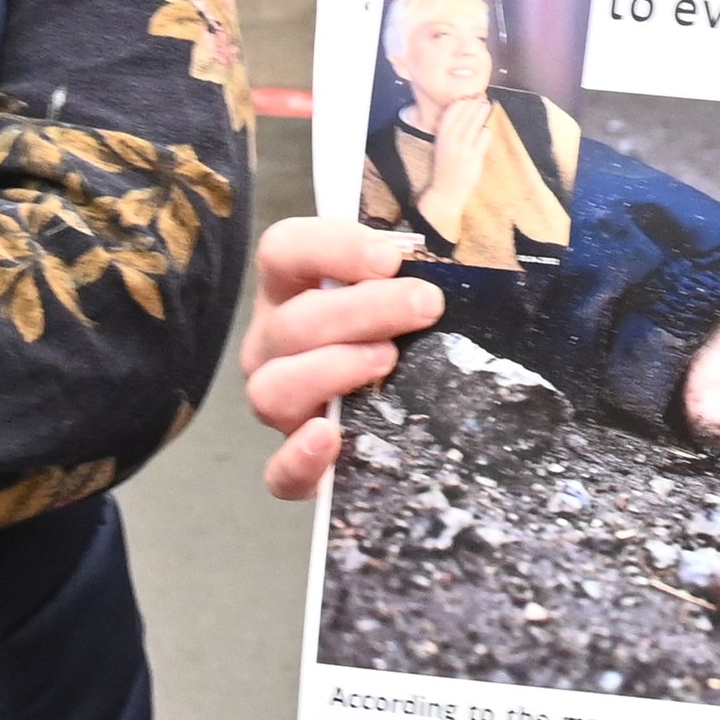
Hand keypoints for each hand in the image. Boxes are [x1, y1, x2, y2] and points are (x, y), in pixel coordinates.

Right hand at [245, 216, 440, 499]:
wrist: (411, 417)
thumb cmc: (409, 330)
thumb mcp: (410, 285)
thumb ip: (417, 265)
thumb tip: (446, 255)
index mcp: (293, 288)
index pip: (283, 250)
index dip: (332, 249)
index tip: (391, 258)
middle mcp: (274, 343)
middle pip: (292, 322)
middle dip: (362, 309)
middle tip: (425, 306)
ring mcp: (278, 403)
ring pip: (273, 388)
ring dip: (332, 369)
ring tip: (387, 361)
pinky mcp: (296, 465)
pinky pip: (280, 471)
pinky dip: (300, 458)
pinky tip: (331, 437)